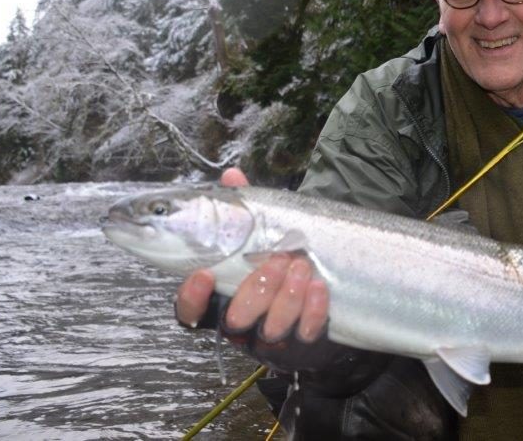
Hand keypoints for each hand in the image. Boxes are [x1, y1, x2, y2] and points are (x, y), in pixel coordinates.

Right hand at [174, 167, 329, 342]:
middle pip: (235, 320)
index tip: (203, 274)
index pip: (190, 311)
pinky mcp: (303, 345)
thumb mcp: (262, 232)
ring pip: (270, 329)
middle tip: (279, 258)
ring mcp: (272, 339)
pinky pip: (305, 336)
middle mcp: (243, 325)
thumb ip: (243, 209)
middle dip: (258, 288)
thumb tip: (232, 176)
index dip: (192, 297)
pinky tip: (319, 286)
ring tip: (301, 264)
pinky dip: (313, 310)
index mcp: (223, 298)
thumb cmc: (281, 258)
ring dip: (287, 296)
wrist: (332, 292)